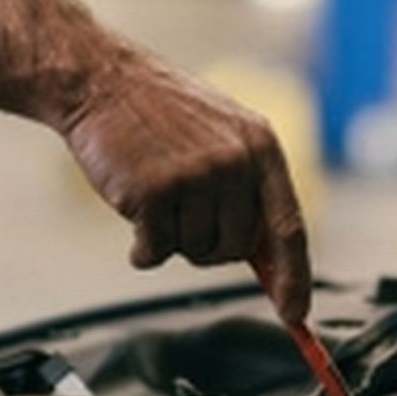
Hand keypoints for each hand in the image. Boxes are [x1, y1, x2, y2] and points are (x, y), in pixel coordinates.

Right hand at [61, 50, 311, 323]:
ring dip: (169, 238)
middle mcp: (236, 161)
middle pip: (234, 250)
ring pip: (194, 252)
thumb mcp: (221, 135)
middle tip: (179, 207)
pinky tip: (131, 206)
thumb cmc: (158, 113)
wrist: (100, 80)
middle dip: (205, 244)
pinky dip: (141, 247)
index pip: (289, 228)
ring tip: (154, 192)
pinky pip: (157, 252)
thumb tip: (270, 262)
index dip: (295, 278)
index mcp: (260, 146)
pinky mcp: (156, 191)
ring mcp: (197, 176)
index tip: (295, 315)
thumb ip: (248, 189)